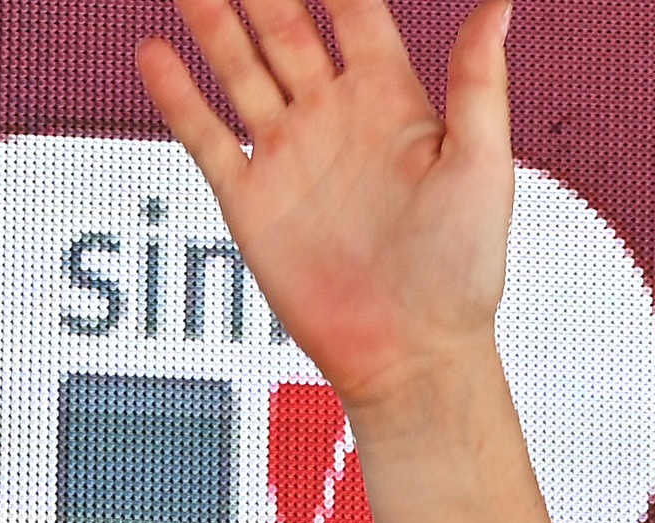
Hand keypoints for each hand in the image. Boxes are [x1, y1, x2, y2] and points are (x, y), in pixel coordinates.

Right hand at [139, 0, 514, 415]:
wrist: (413, 355)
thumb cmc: (463, 271)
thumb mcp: (481, 167)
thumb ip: (479, 83)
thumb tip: (500, 4)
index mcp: (392, 102)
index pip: (354, 13)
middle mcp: (335, 119)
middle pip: (283, 28)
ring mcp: (290, 156)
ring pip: (239, 68)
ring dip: (212, 22)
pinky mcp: (252, 200)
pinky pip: (205, 135)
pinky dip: (178, 95)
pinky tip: (155, 52)